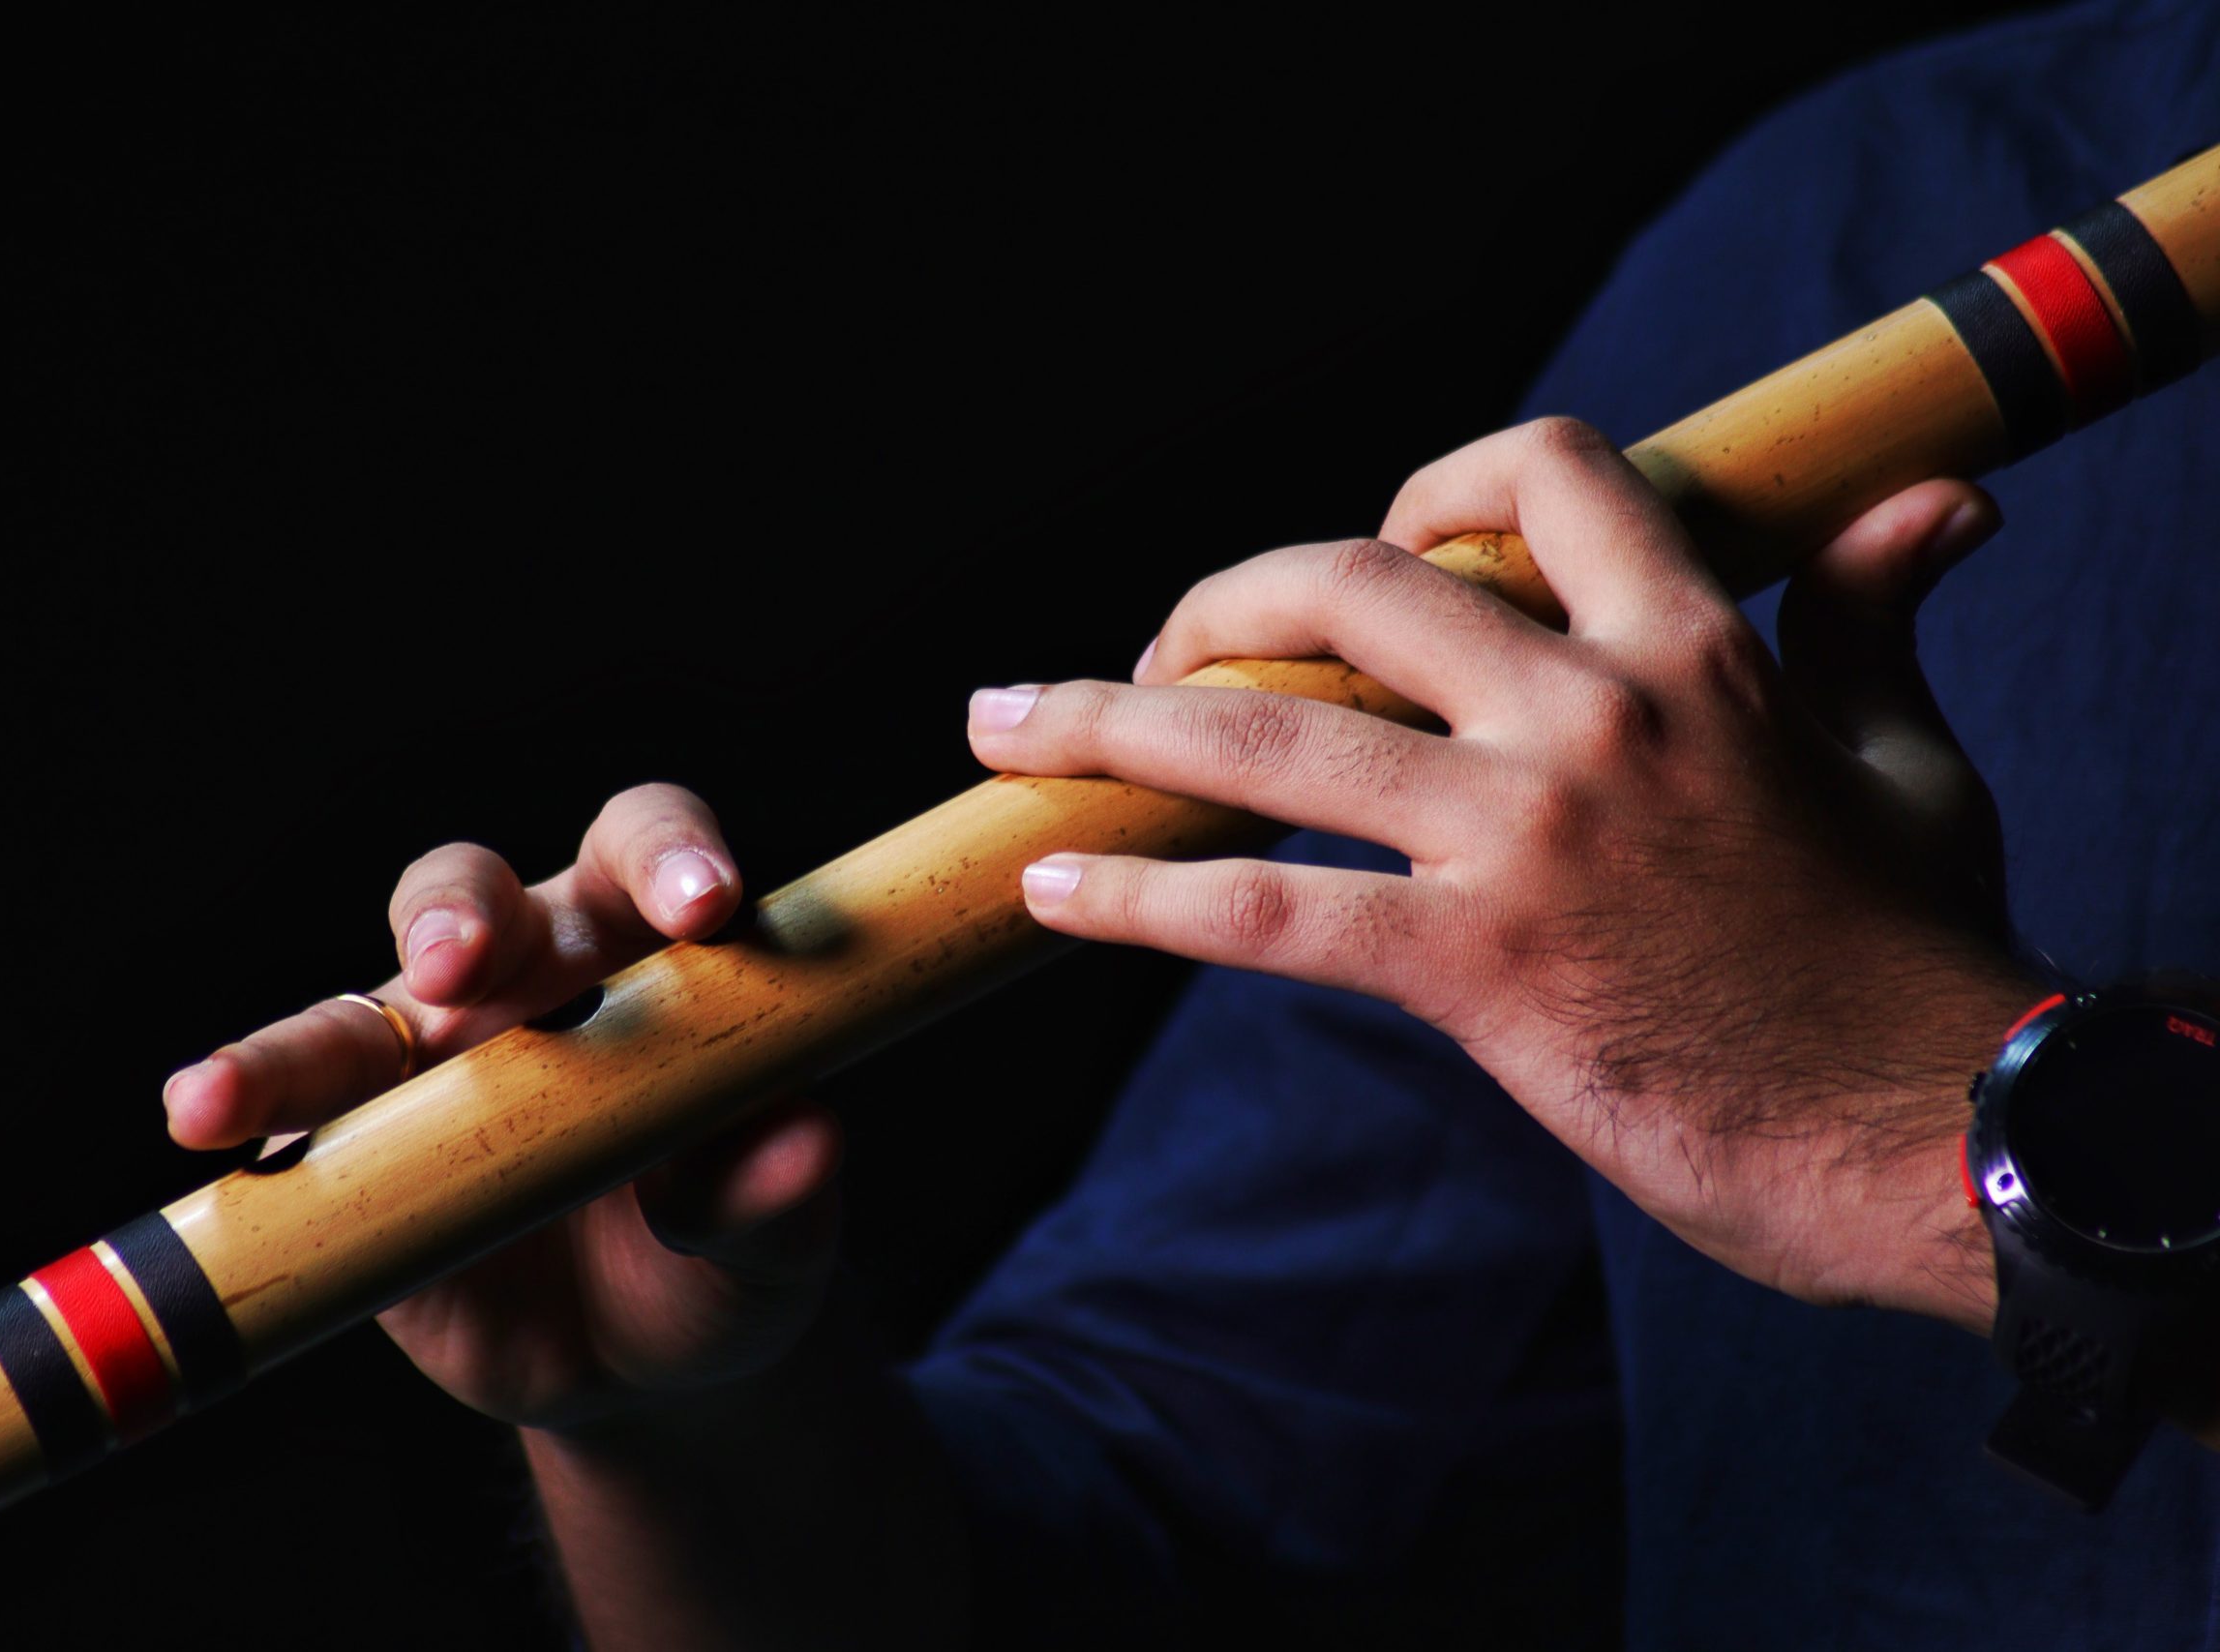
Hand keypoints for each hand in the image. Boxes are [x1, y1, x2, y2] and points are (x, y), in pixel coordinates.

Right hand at [161, 785, 844, 1430]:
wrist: (647, 1361)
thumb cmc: (728, 1256)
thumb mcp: (776, 1242)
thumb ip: (778, 1190)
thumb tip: (806, 1142)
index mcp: (650, 951)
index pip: (651, 854)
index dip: (672, 859)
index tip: (703, 905)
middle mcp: (529, 972)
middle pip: (478, 892)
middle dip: (464, 913)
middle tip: (464, 962)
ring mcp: (427, 1056)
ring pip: (352, 1010)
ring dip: (294, 1045)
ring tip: (230, 1092)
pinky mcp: (352, 1145)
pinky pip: (288, 1120)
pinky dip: (240, 1117)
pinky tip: (202, 1127)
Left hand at [967, 418, 2041, 1331]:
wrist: (1941, 1136)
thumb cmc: (1915, 952)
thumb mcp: (1905, 757)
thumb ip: (1869, 617)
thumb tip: (1928, 503)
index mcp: (1694, 647)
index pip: (1542, 474)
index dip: (1439, 484)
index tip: (1381, 542)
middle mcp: (1591, 714)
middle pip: (1350, 585)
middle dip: (1216, 603)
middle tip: (1149, 655)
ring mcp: (1523, 838)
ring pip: (1268, 743)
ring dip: (1105, 725)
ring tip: (999, 728)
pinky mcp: (1478, 968)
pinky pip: (1266, 917)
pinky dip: (1142, 903)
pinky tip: (1052, 895)